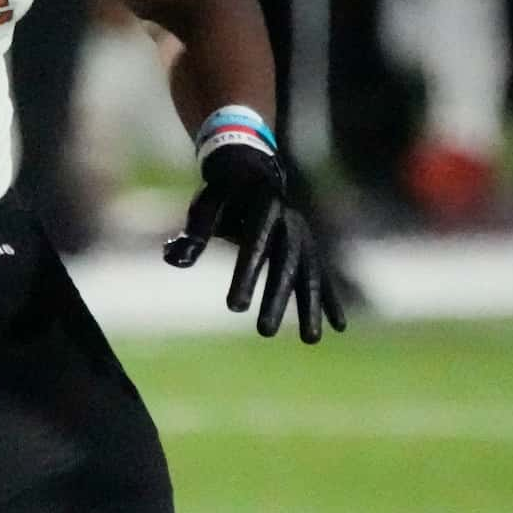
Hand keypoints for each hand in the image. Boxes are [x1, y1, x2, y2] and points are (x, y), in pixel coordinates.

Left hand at [163, 142, 346, 341]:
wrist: (254, 172)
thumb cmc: (224, 193)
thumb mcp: (206, 204)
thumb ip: (194, 231)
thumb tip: (173, 260)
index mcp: (265, 206)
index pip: (255, 244)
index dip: (246, 275)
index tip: (234, 308)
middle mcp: (291, 222)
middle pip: (286, 264)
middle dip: (277, 299)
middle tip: (264, 332)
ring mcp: (304, 236)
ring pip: (309, 273)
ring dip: (310, 307)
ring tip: (310, 341)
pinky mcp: (310, 248)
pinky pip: (322, 276)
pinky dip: (330, 300)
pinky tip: (338, 327)